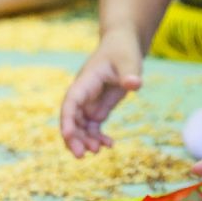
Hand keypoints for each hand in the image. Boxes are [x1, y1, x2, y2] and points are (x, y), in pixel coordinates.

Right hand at [61, 29, 143, 155]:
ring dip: (86, 139)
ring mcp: (90, 101)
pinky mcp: (98, 106)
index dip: (67, 120)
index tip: (68, 136)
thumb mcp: (129, 61)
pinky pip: (93, 126)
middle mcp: (83, 93)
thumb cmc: (123, 51)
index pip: (71, 103)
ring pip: (81, 126)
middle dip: (74, 137)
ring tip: (100, 150)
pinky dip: (98, 137)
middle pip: (72, 118)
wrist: (123, 45)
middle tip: (83, 155)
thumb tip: (134, 85)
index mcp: (86, 82)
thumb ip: (130, 73)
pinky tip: (109, 144)